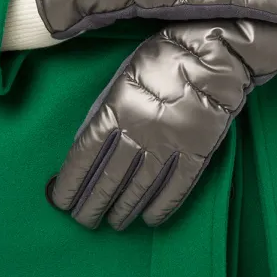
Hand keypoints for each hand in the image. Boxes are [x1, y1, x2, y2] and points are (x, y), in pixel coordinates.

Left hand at [45, 20, 276, 229]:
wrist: (215, 52)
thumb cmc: (163, 58)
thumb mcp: (123, 75)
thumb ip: (105, 111)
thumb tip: (86, 146)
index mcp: (117, 108)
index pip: (85, 155)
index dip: (72, 182)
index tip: (62, 201)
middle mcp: (140, 131)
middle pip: (110, 178)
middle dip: (93, 203)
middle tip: (85, 220)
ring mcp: (171, 144)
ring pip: (141, 188)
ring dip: (124, 209)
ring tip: (114, 223)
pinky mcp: (199, 151)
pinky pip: (177, 187)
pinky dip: (162, 206)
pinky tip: (150, 219)